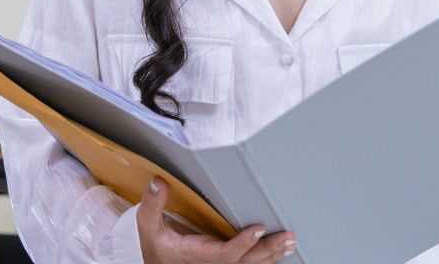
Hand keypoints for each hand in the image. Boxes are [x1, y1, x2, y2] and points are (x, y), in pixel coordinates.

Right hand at [137, 177, 296, 263]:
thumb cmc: (155, 247)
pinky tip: (281, 250)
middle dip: (267, 250)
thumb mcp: (147, 227)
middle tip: (288, 237)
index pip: (224, 254)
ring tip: (291, 242)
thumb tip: (158, 182)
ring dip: (272, 255)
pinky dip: (266, 258)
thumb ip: (152, 205)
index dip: (242, 244)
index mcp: (196, 255)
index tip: (258, 228)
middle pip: (244, 262)